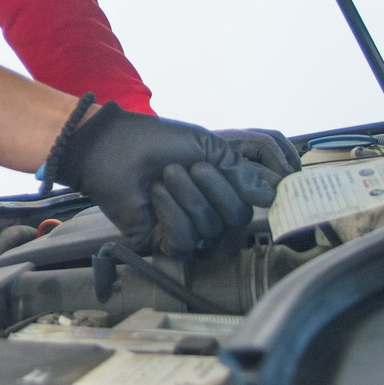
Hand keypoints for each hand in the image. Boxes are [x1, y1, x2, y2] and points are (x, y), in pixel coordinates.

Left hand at [44, 104, 285, 257]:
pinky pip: (183, 240)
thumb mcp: (206, 147)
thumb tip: (271, 196)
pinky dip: (171, 213)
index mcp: (219, 190)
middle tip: (190, 168)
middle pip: (235, 219)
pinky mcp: (161, 242)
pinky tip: (154, 193)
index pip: (249, 204)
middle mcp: (206, 212)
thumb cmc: (156, 142)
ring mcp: (185, 229)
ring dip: (187, 196)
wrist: (112, 146)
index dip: (241, 187)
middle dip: (214, 190)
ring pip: (208, 229)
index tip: (220, 165)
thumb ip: (239, 170)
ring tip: (164, 176)